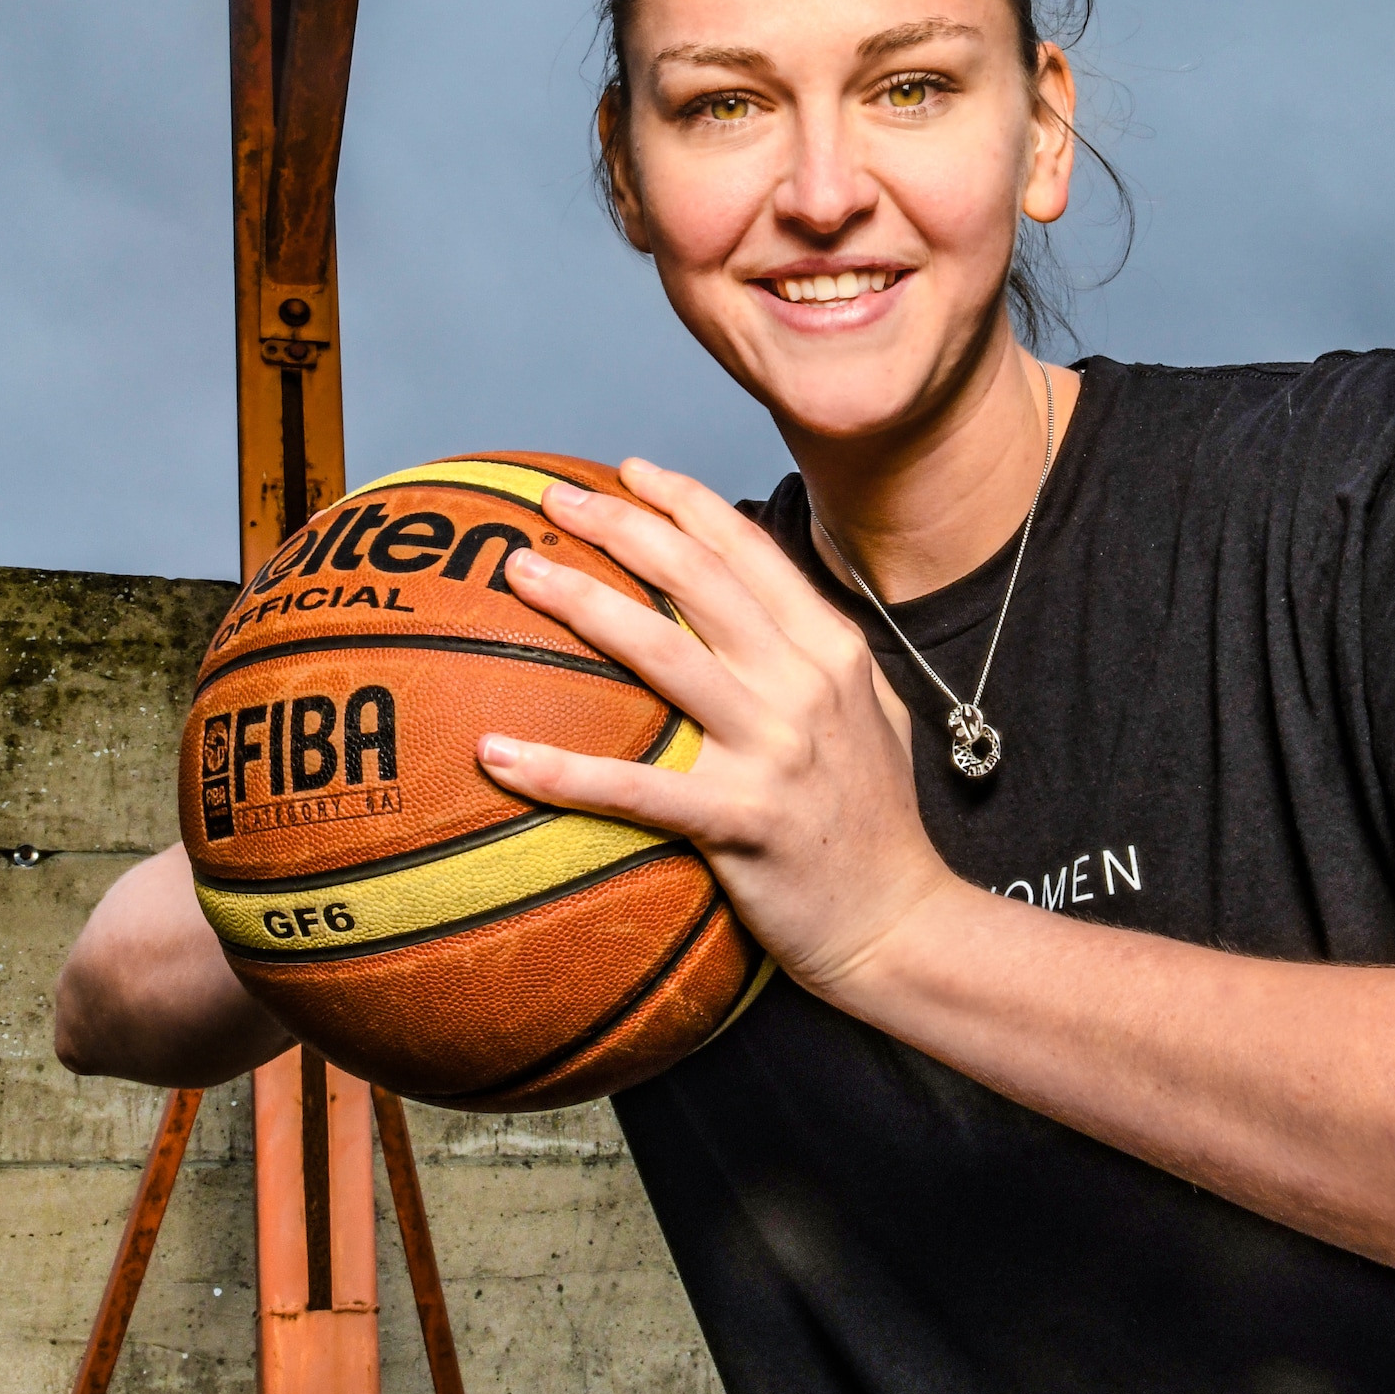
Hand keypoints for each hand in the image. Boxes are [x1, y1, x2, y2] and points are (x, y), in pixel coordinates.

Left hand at [480, 459, 954, 994]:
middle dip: (621, 526)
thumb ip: (812, 652)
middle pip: (698, 580)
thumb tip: (748, 599)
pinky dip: (560, 770)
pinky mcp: (741, 821)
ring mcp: (774, 751)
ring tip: (519, 571)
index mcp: (830, 651)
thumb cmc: (870, 820)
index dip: (684, 501)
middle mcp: (805, 686)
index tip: (625, 471)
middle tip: (552, 500)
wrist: (900, 922)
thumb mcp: (867, 713)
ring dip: (583, 603)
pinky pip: (635, 788)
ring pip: (663, 655)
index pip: (748, 553)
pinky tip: (494, 753)